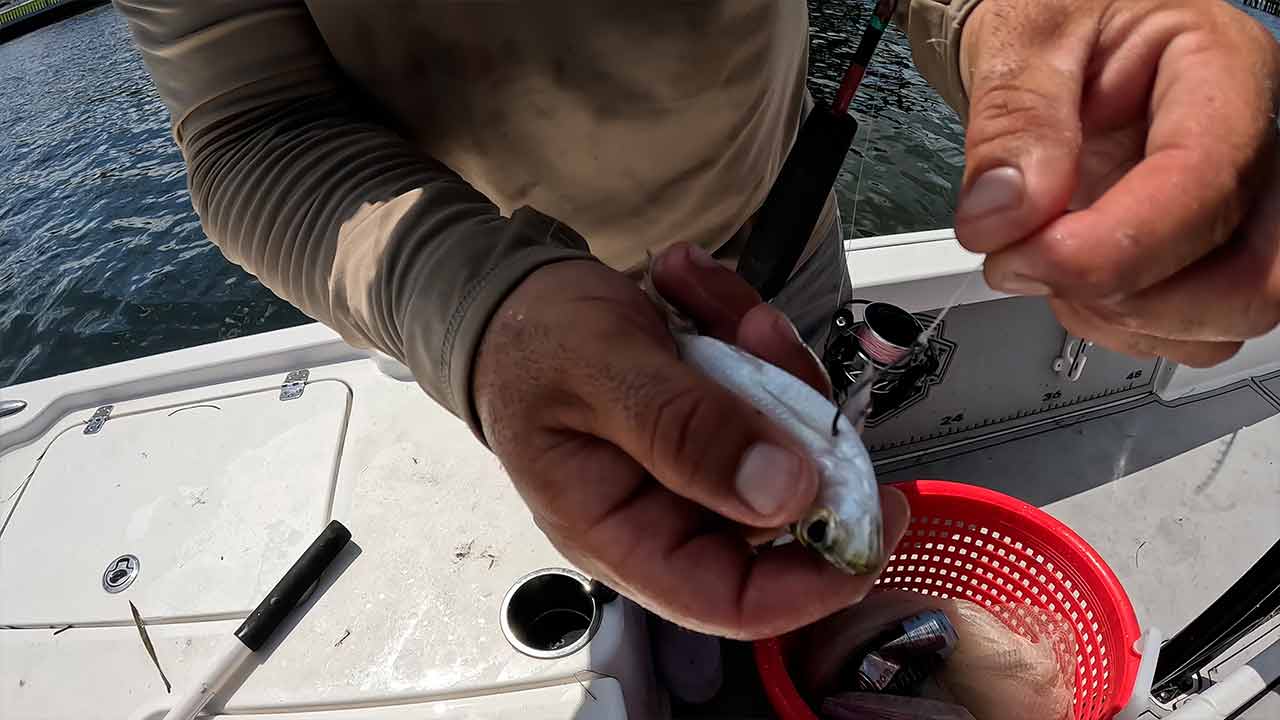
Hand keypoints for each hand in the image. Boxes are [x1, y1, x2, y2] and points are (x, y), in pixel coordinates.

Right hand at [472, 243, 908, 638]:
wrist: (507, 299)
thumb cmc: (528, 343)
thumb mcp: (601, 372)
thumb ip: (686, 429)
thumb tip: (787, 492)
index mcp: (621, 532)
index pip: (731, 599)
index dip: (814, 580)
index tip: (876, 516)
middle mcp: (668, 513)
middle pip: (777, 506)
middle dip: (789, 410)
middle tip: (758, 331)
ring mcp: (698, 466)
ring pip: (782, 436)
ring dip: (763, 353)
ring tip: (701, 291)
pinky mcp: (716, 423)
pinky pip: (766, 391)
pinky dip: (745, 330)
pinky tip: (693, 287)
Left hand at [954, 0, 1279, 366]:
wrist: (1050, 34)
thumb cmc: (1058, 13)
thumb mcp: (1025, 34)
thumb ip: (1013, 121)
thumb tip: (1002, 216)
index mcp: (1223, 71)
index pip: (1206, 183)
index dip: (1116, 244)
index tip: (1024, 255)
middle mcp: (1247, 147)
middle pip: (1255, 277)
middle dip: (1133, 298)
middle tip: (1031, 264)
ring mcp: (1225, 209)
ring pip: (1221, 317)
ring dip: (1119, 316)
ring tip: (1044, 261)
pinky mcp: (1193, 252)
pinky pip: (1185, 330)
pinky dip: (1117, 324)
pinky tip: (1069, 279)